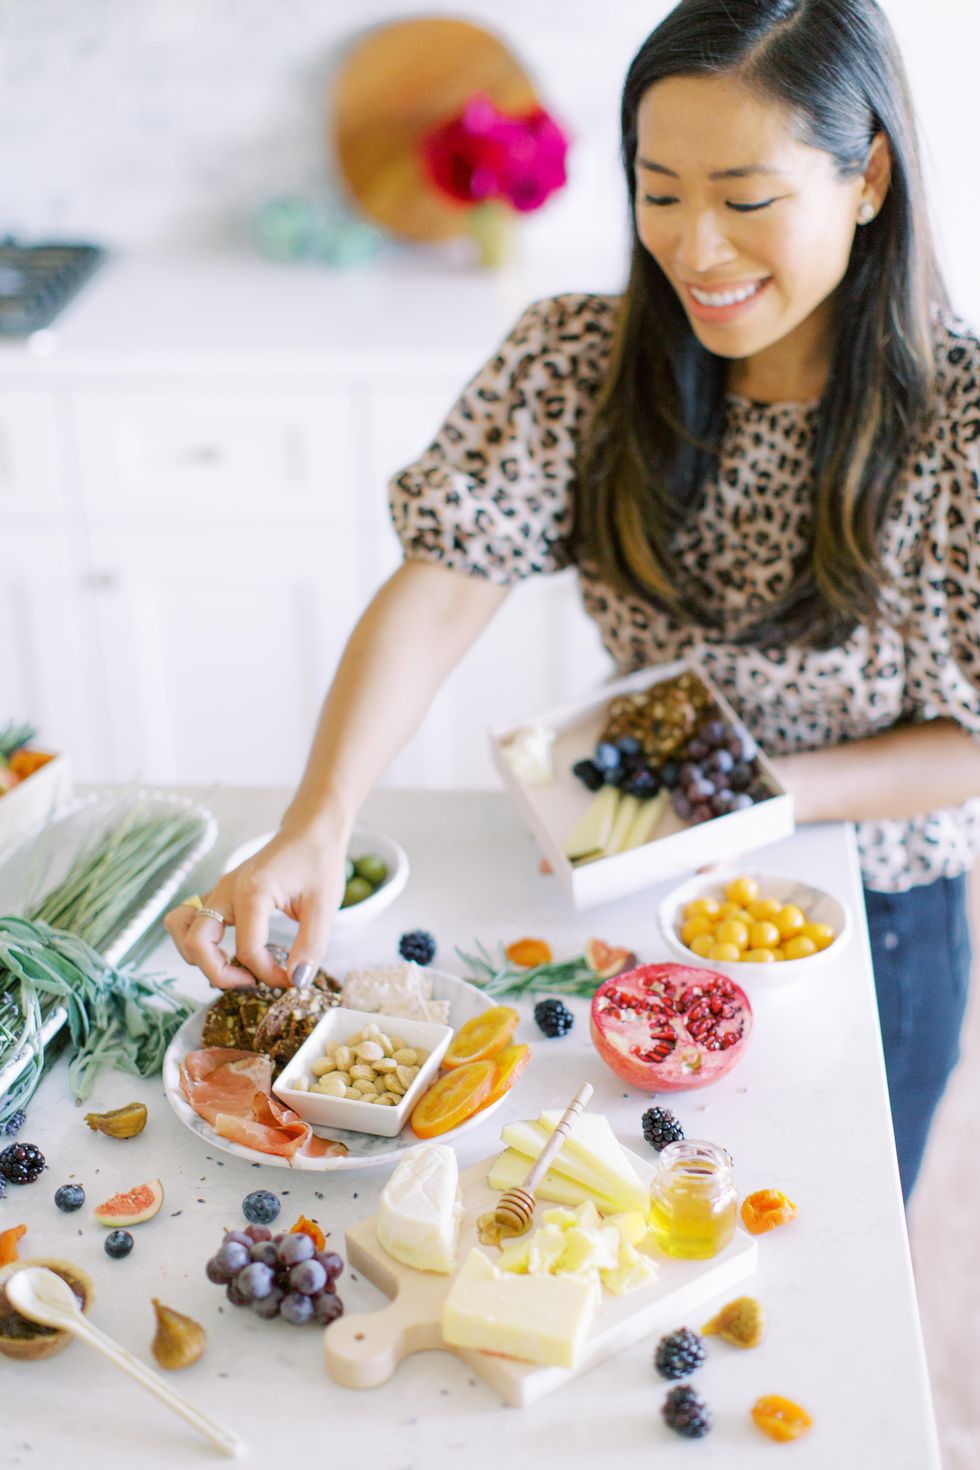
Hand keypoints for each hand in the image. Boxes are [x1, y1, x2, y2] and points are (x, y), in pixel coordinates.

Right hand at [164, 827, 345, 989]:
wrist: (311, 831)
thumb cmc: (318, 862)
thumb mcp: (324, 907)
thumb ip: (311, 946)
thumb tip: (296, 982)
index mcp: (252, 892)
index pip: (246, 950)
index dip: (267, 975)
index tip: (289, 981)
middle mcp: (226, 889)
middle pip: (197, 944)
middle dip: (220, 974)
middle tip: (252, 983)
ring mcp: (218, 890)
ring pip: (181, 929)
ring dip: (198, 957)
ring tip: (232, 967)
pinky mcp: (218, 892)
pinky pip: (188, 918)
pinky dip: (197, 941)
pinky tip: (225, 951)